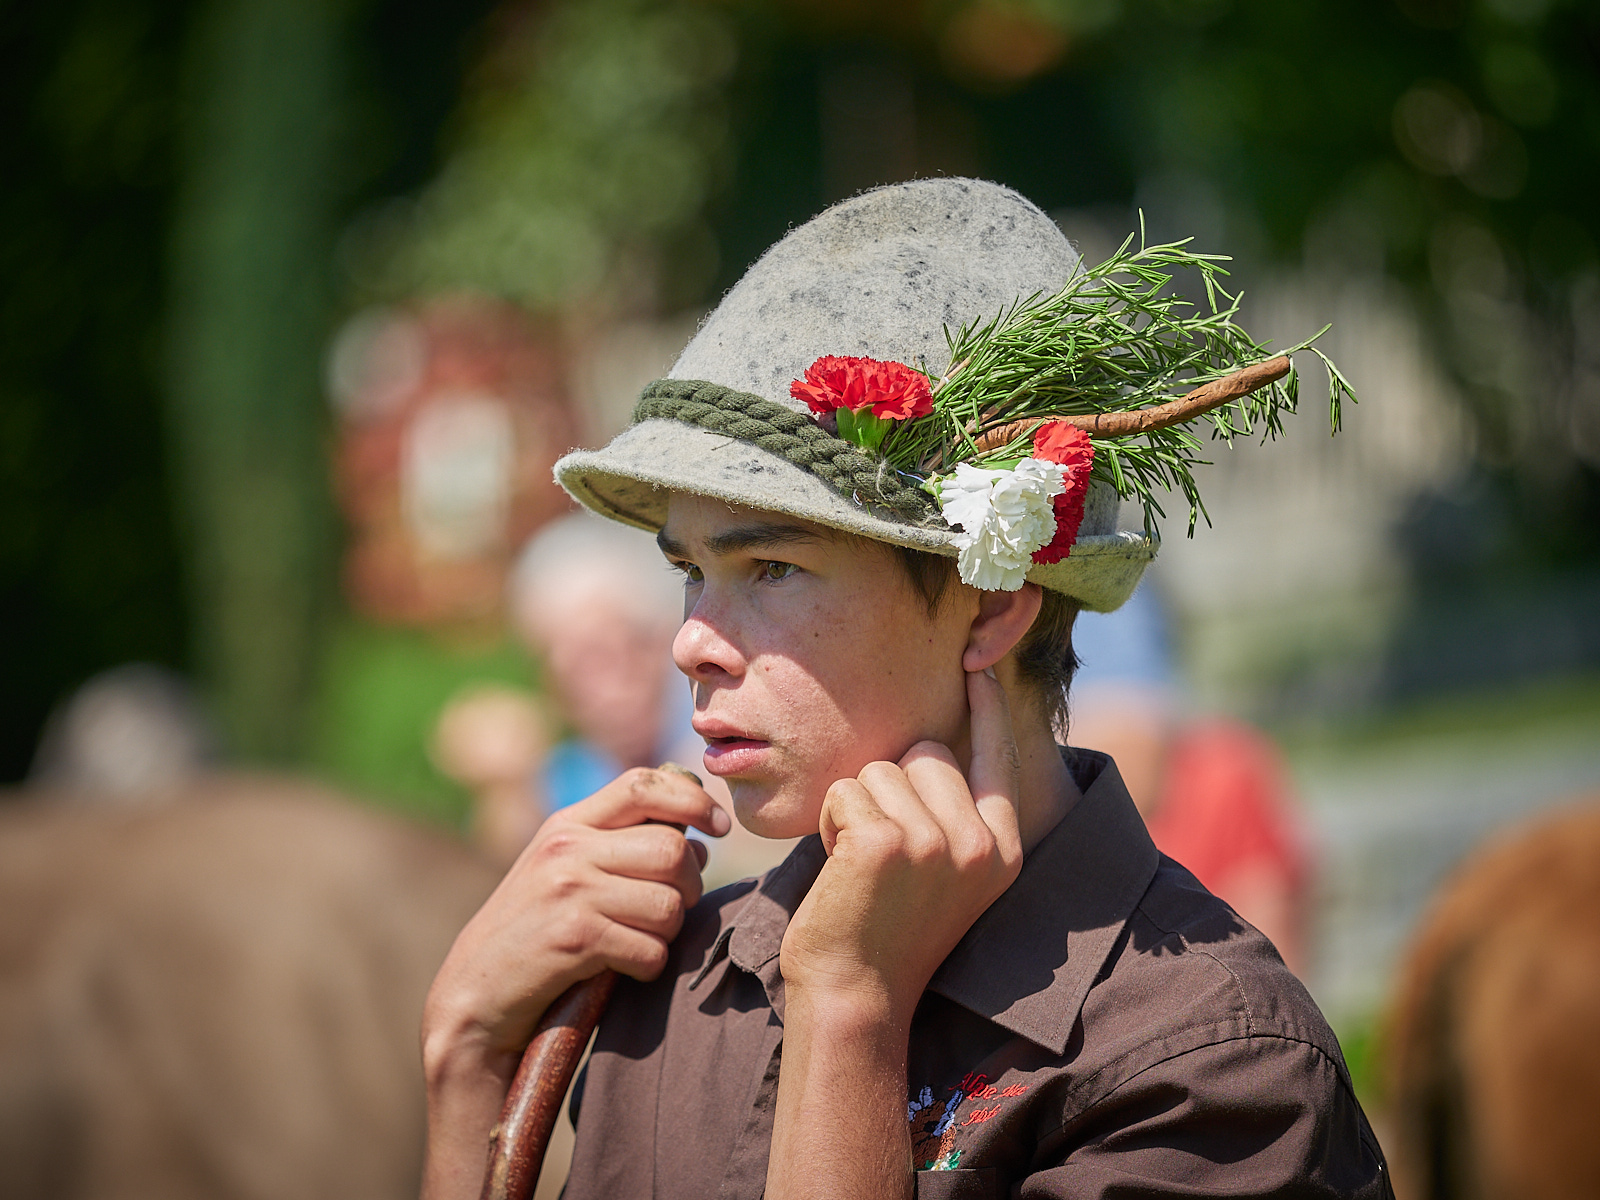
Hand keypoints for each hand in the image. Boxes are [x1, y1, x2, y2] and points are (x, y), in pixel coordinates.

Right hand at [424, 766, 729, 1066]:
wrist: (474, 995)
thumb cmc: (532, 935)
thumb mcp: (565, 872)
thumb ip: (622, 847)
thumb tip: (699, 841)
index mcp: (567, 824)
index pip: (643, 784)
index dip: (693, 800)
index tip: (718, 826)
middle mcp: (567, 848)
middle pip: (671, 849)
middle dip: (688, 885)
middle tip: (671, 909)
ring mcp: (569, 891)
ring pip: (669, 904)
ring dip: (668, 932)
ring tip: (639, 941)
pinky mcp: (574, 938)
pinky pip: (650, 949)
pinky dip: (648, 966)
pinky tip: (623, 969)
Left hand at [778, 669, 1023, 1026]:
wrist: (854, 995)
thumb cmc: (885, 930)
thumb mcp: (942, 872)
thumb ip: (951, 815)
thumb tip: (931, 745)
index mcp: (1003, 851)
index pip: (1000, 758)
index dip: (988, 710)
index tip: (977, 669)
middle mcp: (979, 844)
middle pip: (927, 751)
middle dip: (891, 783)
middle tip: (880, 848)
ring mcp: (936, 842)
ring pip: (881, 768)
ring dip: (856, 805)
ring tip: (860, 864)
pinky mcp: (885, 842)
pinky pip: (845, 790)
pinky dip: (831, 821)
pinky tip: (840, 868)